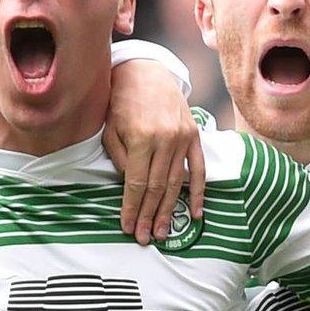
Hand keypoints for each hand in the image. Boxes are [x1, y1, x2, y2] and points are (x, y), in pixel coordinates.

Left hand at [104, 59, 204, 244]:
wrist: (147, 72)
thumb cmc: (122, 102)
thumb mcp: (110, 130)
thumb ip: (119, 159)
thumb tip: (129, 187)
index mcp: (142, 138)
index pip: (135, 184)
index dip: (132, 208)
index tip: (128, 227)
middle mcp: (166, 139)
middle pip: (156, 188)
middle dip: (149, 215)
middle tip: (146, 238)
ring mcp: (183, 138)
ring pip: (176, 183)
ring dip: (169, 210)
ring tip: (163, 232)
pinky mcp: (195, 135)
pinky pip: (199, 169)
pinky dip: (198, 192)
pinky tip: (195, 213)